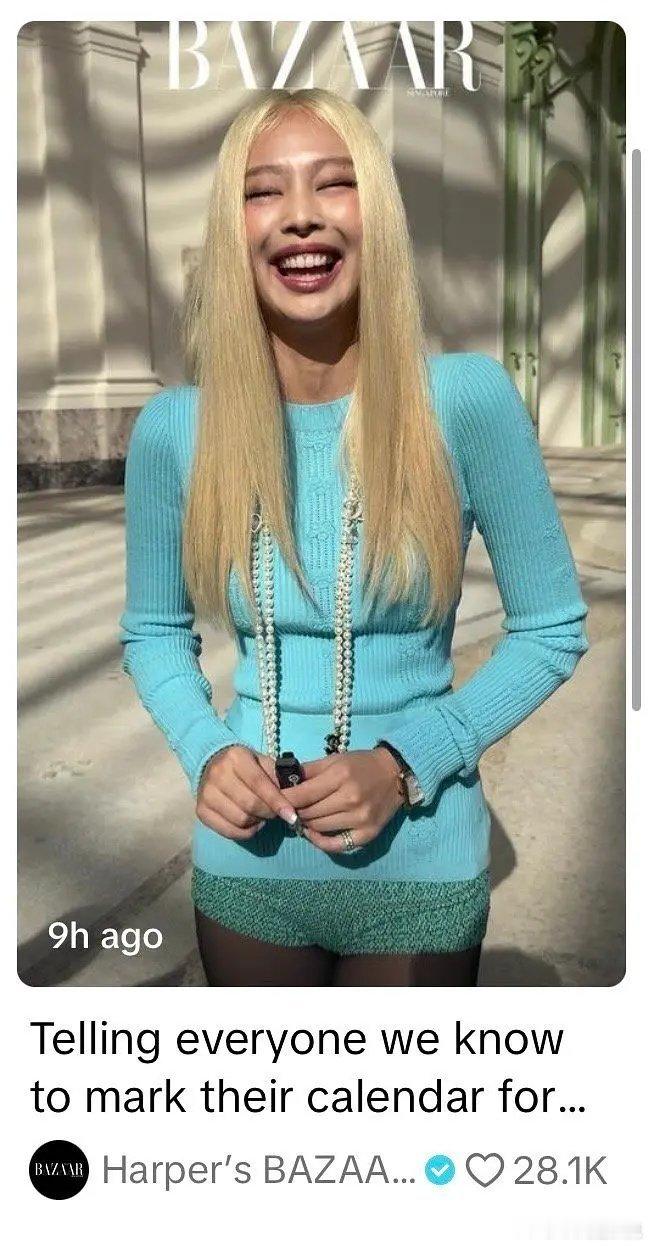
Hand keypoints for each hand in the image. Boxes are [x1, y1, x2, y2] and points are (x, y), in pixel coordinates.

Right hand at [196, 745, 298, 839]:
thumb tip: (293, 798)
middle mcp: (217, 774)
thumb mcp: (262, 762)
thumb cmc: (246, 765)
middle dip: (269, 813)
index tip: (292, 816)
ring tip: (262, 816)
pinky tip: (250, 823)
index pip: (259, 784)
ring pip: (241, 820)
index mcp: (235, 757)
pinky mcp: (201, 811)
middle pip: (250, 805)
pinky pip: (228, 831)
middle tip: (275, 813)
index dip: (277, 802)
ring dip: (257, 822)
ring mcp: (206, 794)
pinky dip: (245, 832)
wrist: (213, 765)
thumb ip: (277, 777)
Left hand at [278, 747, 404, 853]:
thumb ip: (308, 771)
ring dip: (307, 824)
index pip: (302, 795)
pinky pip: (337, 846)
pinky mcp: (368, 834)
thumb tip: (281, 782)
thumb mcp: (334, 760)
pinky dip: (321, 842)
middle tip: (289, 809)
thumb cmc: (361, 764)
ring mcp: (360, 819)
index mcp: (340, 777)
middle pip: (308, 813)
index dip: (284, 799)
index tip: (275, 800)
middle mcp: (350, 799)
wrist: (395, 774)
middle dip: (295, 812)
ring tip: (303, 817)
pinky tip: (314, 834)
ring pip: (319, 829)